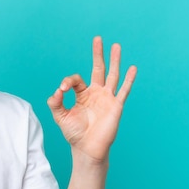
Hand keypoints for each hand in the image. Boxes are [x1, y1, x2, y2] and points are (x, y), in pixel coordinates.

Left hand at [47, 36, 136, 163]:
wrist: (87, 149)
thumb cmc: (74, 134)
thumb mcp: (60, 117)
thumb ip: (55, 103)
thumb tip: (56, 91)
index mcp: (82, 95)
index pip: (76, 80)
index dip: (67, 82)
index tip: (61, 90)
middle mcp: (96, 94)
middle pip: (98, 69)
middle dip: (98, 54)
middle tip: (98, 39)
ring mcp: (107, 98)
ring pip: (112, 75)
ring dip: (114, 60)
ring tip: (116, 45)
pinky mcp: (116, 106)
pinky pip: (123, 90)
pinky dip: (129, 79)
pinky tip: (133, 68)